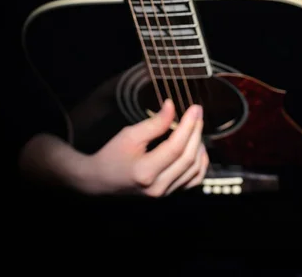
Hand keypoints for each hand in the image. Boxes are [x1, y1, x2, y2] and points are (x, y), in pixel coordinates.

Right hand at [85, 99, 207, 195]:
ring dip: (199, 146)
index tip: (194, 108)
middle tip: (198, 113)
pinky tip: (198, 148)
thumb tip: (172, 106)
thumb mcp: (130, 135)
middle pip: (187, 158)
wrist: (101, 180)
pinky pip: (193, 180)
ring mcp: (164, 194)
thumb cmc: (112, 155)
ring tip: (196, 128)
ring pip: (194, 170)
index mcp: (144, 172)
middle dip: (196, 132)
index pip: (175, 147)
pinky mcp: (169, 195)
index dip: (188, 126)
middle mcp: (157, 187)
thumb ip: (154, 123)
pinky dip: (200, 163)